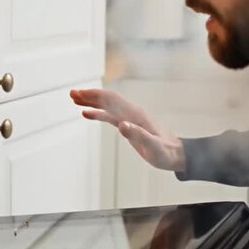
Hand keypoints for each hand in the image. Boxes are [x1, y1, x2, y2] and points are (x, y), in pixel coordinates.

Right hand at [70, 89, 185, 171]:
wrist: (176, 155)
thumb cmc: (165, 153)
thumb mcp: (153, 147)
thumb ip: (139, 135)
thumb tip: (121, 125)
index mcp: (135, 115)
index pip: (112, 100)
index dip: (95, 95)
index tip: (80, 94)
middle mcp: (131, 113)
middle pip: (107, 99)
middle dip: (90, 95)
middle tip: (72, 93)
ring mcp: (129, 118)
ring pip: (107, 106)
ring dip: (91, 101)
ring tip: (75, 99)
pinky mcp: (128, 125)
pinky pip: (109, 116)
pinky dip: (97, 113)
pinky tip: (86, 113)